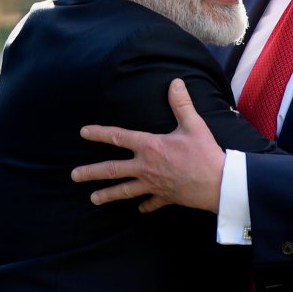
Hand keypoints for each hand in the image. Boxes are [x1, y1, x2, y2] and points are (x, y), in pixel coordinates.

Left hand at [71, 78, 225, 212]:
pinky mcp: (165, 197)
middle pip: (113, 170)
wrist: (218, 184)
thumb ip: (181, 103)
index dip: (100, 133)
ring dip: (108, 195)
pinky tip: (138, 209)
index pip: (119, 137)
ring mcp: (153, 185)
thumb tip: (175, 82)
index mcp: (150, 147)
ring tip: (93, 199)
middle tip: (74, 176)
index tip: (83, 132)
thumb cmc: (204, 153)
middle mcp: (146, 167)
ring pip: (125, 190)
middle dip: (92, 173)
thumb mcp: (193, 124)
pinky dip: (144, 205)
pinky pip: (150, 202)